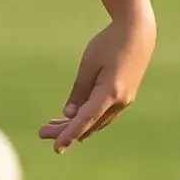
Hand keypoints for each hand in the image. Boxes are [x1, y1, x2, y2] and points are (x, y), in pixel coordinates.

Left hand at [39, 12, 155, 152]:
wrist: (137, 32)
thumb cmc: (109, 44)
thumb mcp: (88, 66)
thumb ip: (79, 91)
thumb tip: (70, 115)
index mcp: (110, 94)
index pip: (85, 120)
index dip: (69, 134)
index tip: (56, 147)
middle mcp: (120, 101)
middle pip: (89, 124)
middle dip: (65, 130)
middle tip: (42, 133)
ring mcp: (125, 99)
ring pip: (97, 120)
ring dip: (75, 125)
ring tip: (51, 126)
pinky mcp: (125, 95)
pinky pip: (103, 113)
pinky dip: (88, 118)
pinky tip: (73, 119)